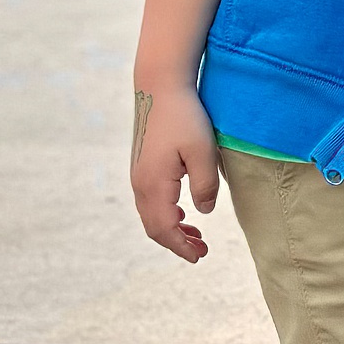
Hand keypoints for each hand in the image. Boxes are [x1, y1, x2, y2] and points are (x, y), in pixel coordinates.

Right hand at [132, 83, 219, 262]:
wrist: (160, 87)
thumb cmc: (185, 116)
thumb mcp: (203, 151)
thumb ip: (205, 185)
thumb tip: (203, 213)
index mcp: (154, 184)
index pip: (164, 228)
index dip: (181, 246)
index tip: (199, 257)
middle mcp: (140, 183)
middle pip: (154, 227)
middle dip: (176, 243)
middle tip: (202, 251)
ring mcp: (138, 174)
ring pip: (151, 214)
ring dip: (172, 229)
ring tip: (196, 236)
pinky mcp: (142, 166)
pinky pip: (150, 200)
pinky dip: (165, 214)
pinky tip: (183, 213)